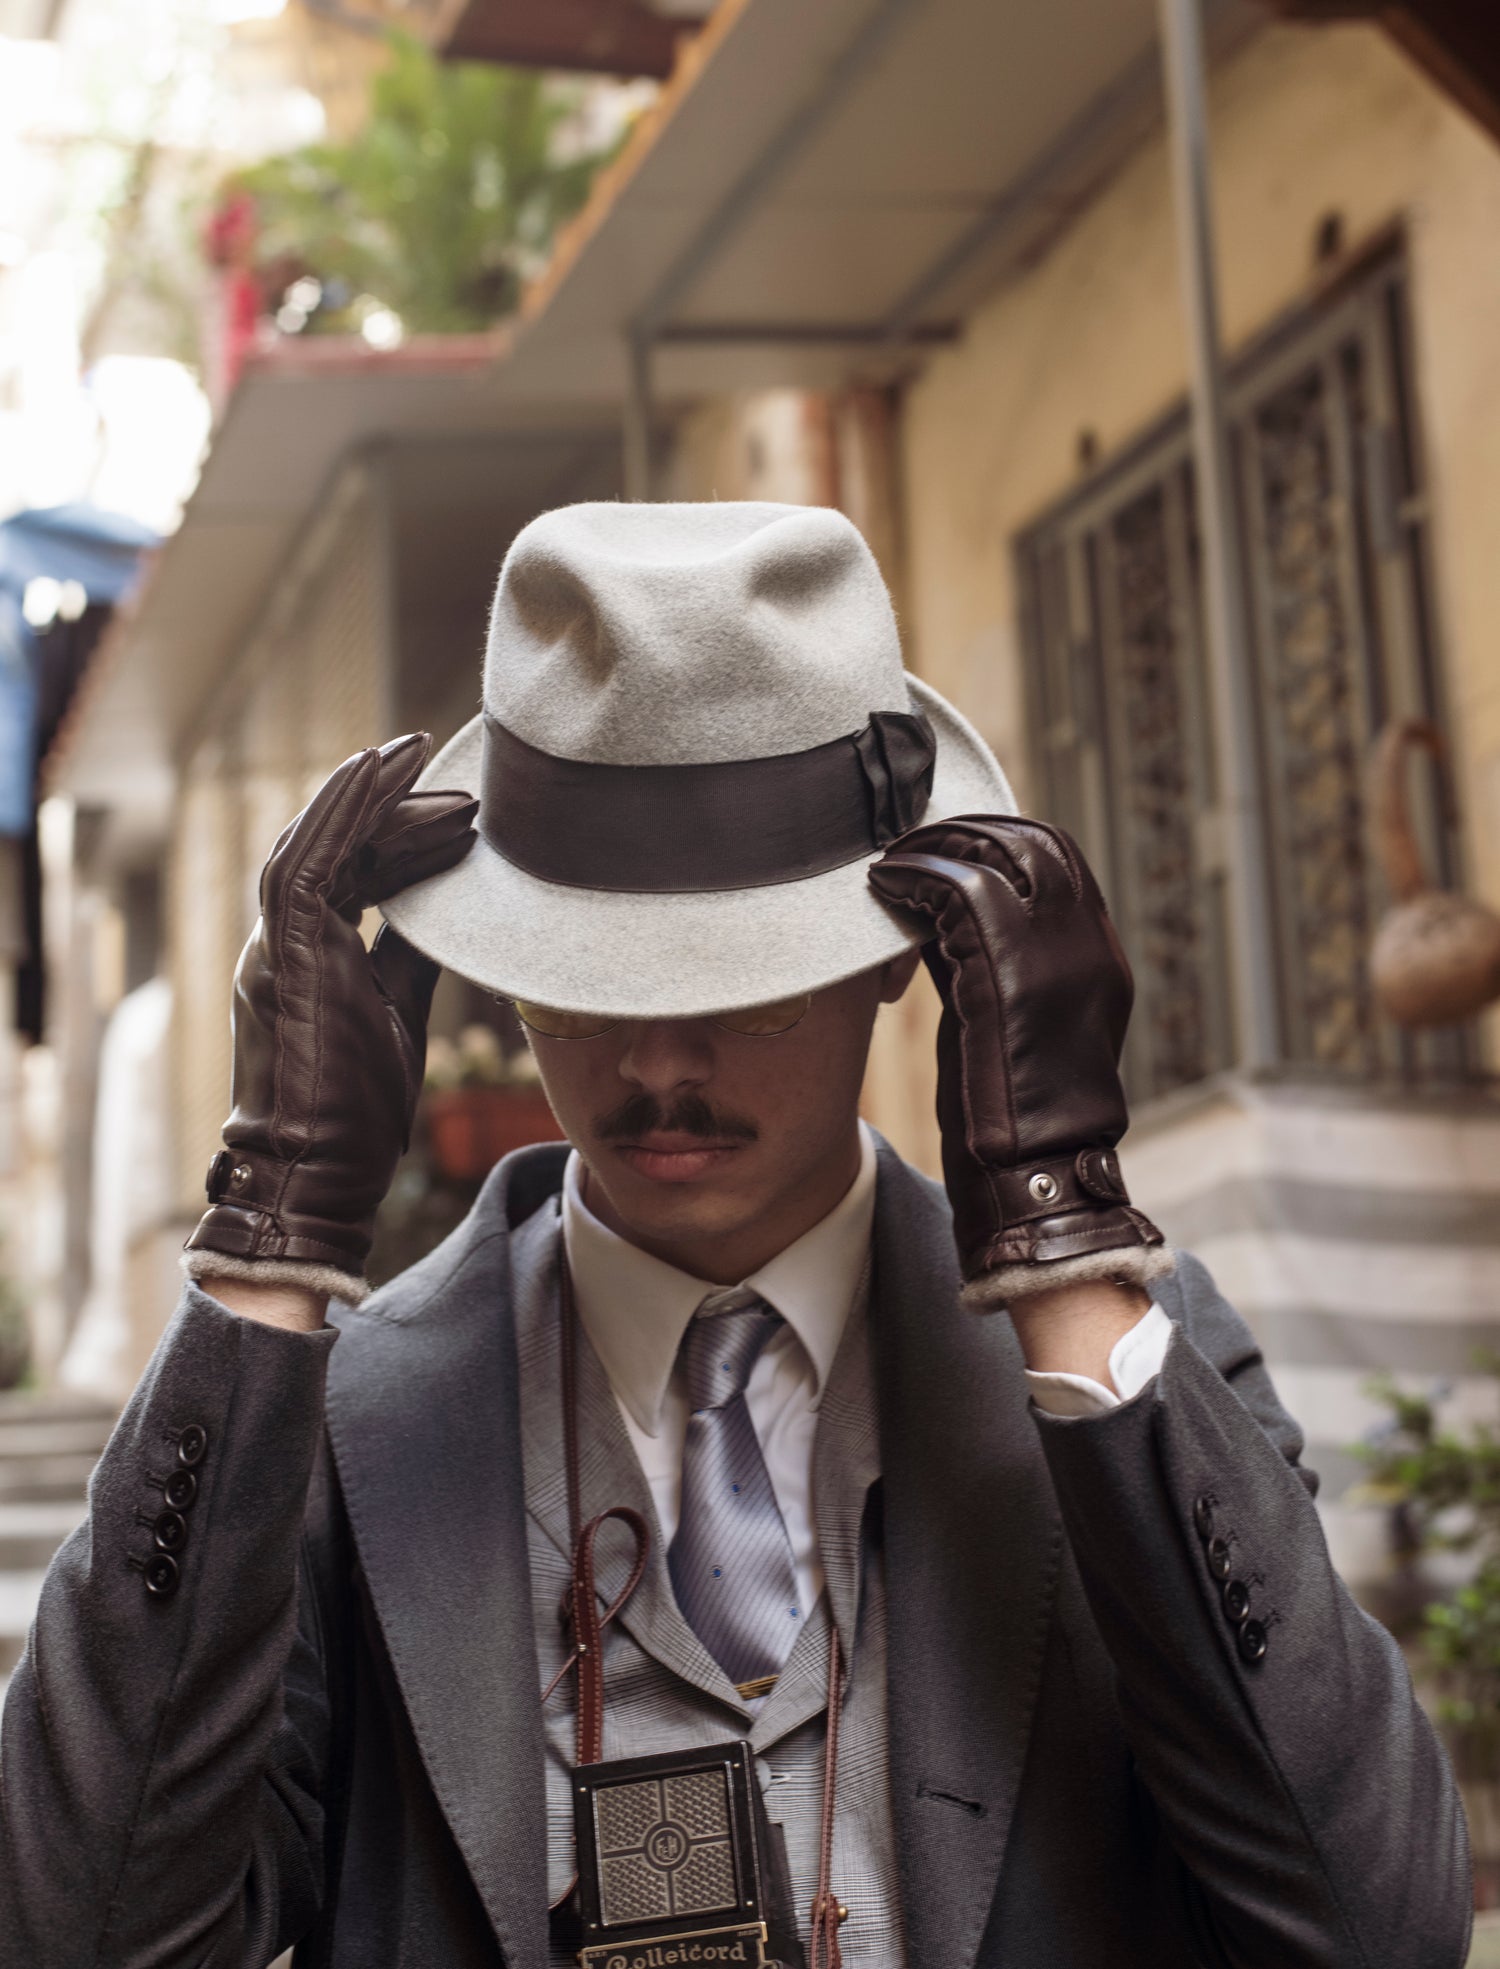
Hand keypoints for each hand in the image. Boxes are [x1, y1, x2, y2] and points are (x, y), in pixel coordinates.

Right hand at [184, 733, 475, 1288]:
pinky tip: (381, 773)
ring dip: (366, 795)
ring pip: (316, 844)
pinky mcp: (283, 951)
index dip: (398, 839)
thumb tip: (446, 918)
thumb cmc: (358, 1114)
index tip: (455, 815)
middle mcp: (281, 943)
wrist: (317, 1172)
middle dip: (390, 808)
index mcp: (306, 958)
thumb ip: (411, 961)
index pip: (350, 876)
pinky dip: (345, 812)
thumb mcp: (400, 1018)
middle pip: (335, 851)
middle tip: (447, 772)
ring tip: (414, 752)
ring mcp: (275, 946)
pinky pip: (308, 859)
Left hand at [868, 816, 1166, 1305]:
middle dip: (966, 831)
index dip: (999, 840)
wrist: (1039, 1182)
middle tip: (912, 840)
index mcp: (1097, 958)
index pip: (1057, 860)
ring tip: (891, 860)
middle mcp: (1087, 947)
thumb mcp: (1013, 1024)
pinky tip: (881, 885)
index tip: (948, 845)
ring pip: (994, 856)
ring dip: (933, 847)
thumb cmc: (1016, 1120)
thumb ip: (991, 966)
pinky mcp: (1007, 976)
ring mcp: (1054, 958)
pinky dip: (914, 878)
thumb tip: (939, 924)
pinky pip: (958, 892)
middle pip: (1032, 842)